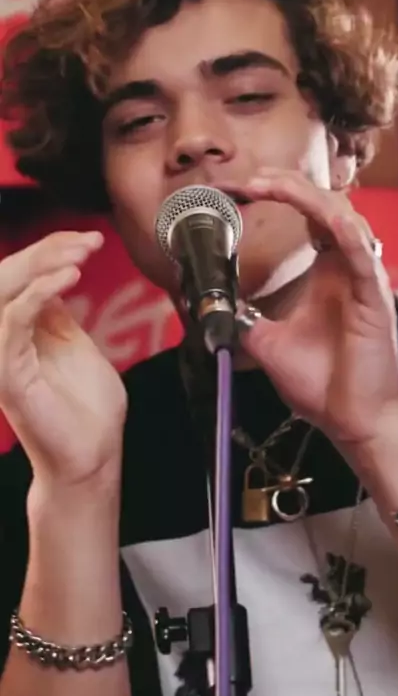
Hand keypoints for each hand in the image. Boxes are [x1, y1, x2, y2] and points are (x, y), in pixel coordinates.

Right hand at [0, 231, 126, 488]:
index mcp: (16, 331)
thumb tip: (52, 276)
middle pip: (5, 277)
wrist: (92, 456)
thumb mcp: (73, 345)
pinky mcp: (7, 375)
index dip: (48, 250)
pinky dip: (38, 294)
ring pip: (2, 292)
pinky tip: (68, 278)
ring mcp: (1, 357)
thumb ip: (56, 314)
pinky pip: (12, 323)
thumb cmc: (87, 408)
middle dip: (46, 250)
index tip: (88, 239)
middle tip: (87, 242)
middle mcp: (1, 340)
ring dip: (41, 265)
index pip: (19, 277)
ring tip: (79, 255)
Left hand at [220, 169, 397, 445]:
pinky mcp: (375, 297)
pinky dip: (343, 230)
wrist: (350, 421)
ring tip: (269, 184)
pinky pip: (361, 253)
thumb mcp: (267, 343)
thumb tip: (212, 305)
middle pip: (324, 202)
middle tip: (247, 176)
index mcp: (327, 271)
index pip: (308, 213)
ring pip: (343, 215)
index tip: (240, 188)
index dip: (279, 192)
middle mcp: (347, 267)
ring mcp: (362, 278)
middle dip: (285, 182)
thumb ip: (244, 317)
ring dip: (306, 195)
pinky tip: (322, 216)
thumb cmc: (323, 384)